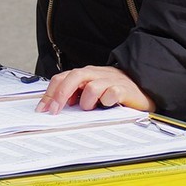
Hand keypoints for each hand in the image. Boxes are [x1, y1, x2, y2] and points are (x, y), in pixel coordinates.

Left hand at [35, 65, 155, 114]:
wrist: (143, 86)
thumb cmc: (115, 89)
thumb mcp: (92, 90)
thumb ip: (75, 95)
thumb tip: (56, 106)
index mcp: (85, 74)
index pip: (62, 78)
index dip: (50, 93)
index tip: (42, 109)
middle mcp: (96, 74)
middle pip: (73, 78)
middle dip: (60, 95)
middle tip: (54, 111)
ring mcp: (110, 80)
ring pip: (91, 86)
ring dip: (86, 101)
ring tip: (89, 108)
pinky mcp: (124, 89)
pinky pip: (111, 93)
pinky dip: (106, 100)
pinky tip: (107, 105)